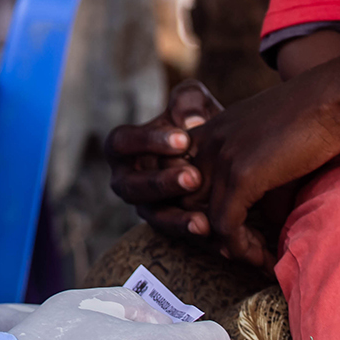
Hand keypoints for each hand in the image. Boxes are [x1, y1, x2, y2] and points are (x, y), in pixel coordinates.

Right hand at [105, 80, 220, 236]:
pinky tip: (217, 235)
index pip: (122, 142)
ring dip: (177, 218)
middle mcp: (127, 180)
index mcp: (122, 147)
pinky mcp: (168, 227)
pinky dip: (196, 236)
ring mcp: (145, 207)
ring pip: (153, 217)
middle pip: (132, 186)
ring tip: (204, 220)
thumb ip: (188, 103)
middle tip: (194, 178)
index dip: (147, 142)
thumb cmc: (196, 123)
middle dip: (162, 183)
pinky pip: (177, 236)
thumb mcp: (192, 106)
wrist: (218, 153)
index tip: (182, 139)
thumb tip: (191, 121)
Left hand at [194, 47, 339, 265]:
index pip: (185, 182)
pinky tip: (265, 258)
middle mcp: (206, 142)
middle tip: (247, 251)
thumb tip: (264, 224)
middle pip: (188, 204)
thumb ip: (258, 181)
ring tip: (259, 259)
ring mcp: (220, 157)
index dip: (206, 212)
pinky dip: (242, 249)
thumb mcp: (272, 148)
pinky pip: (226, 226)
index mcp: (210, 131)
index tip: (238, 232)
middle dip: (213, 234)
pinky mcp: (241, 174)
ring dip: (230, 248)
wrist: (337, 96)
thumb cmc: (315, 120)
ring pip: (204, 220)